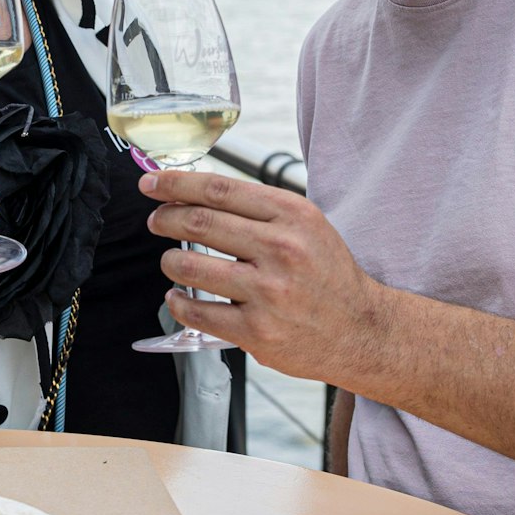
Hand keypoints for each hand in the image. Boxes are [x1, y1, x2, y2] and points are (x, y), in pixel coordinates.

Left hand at [140, 169, 397, 383]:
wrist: (363, 331)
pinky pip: (197, 311)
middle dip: (165, 218)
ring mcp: (268, 291)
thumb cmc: (327, 275)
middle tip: (156, 221)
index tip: (152, 184)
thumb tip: (197, 193)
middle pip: (199, 222)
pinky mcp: (257, 330)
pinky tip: (178, 297)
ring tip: (172, 261)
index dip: (175, 184)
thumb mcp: (306, 226)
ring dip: (169, 261)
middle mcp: (281, 249)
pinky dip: (177, 302)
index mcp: (293, 215)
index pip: (219, 189)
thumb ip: (258, 209)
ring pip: (190, 265)